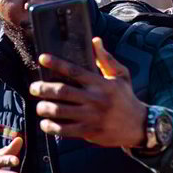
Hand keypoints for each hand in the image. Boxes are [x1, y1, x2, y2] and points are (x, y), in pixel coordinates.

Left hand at [30, 38, 146, 146]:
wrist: (139, 126)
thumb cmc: (126, 98)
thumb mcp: (121, 76)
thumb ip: (106, 59)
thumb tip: (95, 40)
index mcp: (101, 83)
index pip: (75, 71)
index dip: (57, 63)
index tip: (42, 58)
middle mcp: (95, 99)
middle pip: (63, 91)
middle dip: (43, 89)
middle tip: (33, 87)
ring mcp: (91, 116)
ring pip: (60, 111)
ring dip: (44, 108)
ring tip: (39, 106)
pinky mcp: (89, 132)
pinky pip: (64, 130)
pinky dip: (51, 127)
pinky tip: (45, 123)